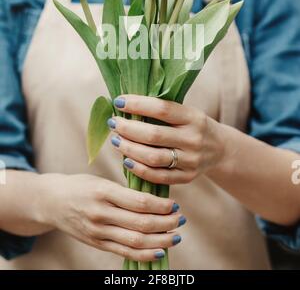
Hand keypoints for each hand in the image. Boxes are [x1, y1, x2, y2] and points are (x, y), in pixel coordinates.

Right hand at [41, 173, 184, 261]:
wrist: (51, 202)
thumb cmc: (80, 186)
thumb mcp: (100, 179)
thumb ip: (124, 188)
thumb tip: (157, 194)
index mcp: (103, 191)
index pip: (139, 202)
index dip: (161, 205)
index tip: (174, 204)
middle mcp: (100, 213)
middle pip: (141, 223)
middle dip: (166, 223)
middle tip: (180, 219)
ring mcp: (98, 231)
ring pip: (136, 241)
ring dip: (161, 240)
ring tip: (176, 235)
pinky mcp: (97, 243)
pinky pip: (125, 252)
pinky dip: (145, 254)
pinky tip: (160, 250)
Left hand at [109, 95, 227, 184]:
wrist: (220, 150)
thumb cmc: (193, 125)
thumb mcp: (186, 112)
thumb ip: (162, 109)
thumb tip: (124, 103)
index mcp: (193, 117)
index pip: (162, 109)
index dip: (138, 105)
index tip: (118, 102)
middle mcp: (193, 139)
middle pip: (154, 135)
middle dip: (128, 128)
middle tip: (113, 123)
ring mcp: (191, 160)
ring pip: (153, 157)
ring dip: (129, 149)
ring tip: (115, 140)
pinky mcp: (186, 177)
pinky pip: (158, 176)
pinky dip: (138, 169)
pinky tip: (126, 160)